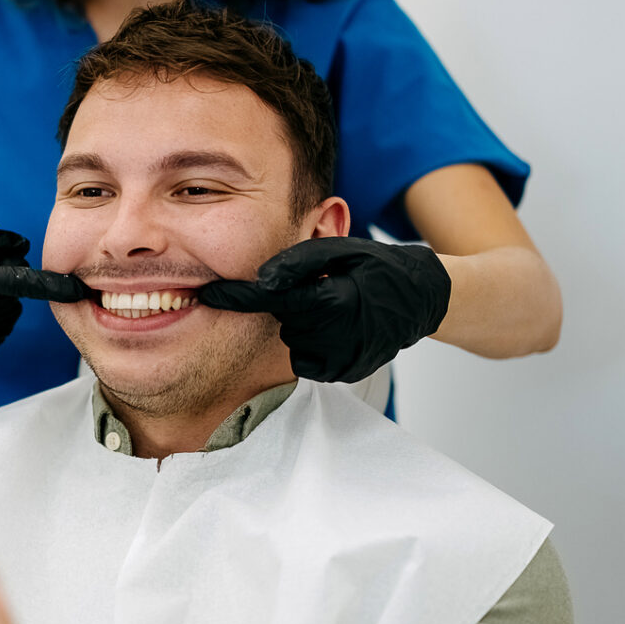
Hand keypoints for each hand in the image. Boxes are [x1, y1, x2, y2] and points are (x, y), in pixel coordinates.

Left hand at [195, 237, 451, 383]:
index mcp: (333, 302)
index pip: (270, 301)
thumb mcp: (339, 250)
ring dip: (303, 325)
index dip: (236, 297)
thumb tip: (261, 280)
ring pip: (293, 341)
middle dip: (291, 305)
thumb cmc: (376, 267)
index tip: (206, 294)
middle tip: (322, 290)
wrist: (419, 299)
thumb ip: (298, 263)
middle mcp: (336, 337)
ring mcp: (341, 360)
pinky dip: (313, 344)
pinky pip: (306, 360)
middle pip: (283, 321)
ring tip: (334, 308)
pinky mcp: (343, 373)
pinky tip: (336, 329)